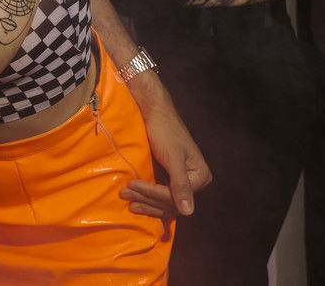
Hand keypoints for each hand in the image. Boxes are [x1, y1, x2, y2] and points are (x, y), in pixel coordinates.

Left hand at [119, 81, 211, 221]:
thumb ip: (180, 185)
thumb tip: (188, 212)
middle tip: (124, 192)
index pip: (175, 196)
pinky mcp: (169, 179)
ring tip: (126, 196)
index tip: (132, 185)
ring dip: (145, 202)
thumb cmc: (164, 131)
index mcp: (200, 176)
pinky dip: (147, 200)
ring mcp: (181, 182)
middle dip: (146, 198)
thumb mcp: (173, 157)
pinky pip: (160, 197)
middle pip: (170, 202)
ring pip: (164, 203)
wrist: (154, 113)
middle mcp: (194, 182)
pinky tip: (135, 203)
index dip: (153, 193)